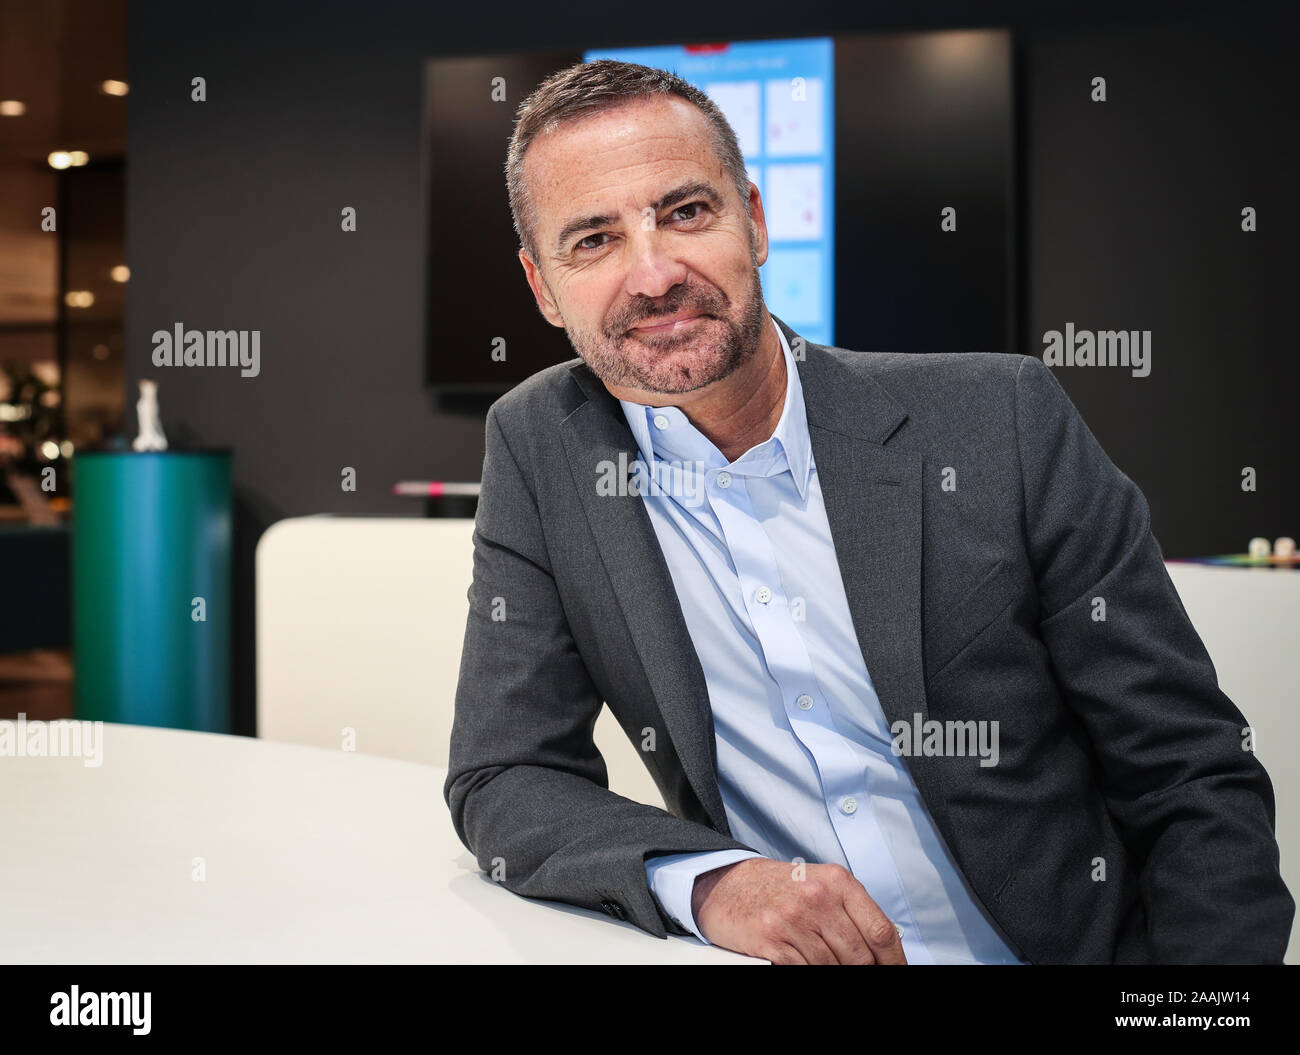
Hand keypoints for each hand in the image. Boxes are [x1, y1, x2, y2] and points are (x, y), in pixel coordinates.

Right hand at [692, 858, 907, 963]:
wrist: (727, 884)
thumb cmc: (778, 888)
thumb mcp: (819, 885)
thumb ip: (850, 911)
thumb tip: (883, 952)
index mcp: (837, 881)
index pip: (881, 930)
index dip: (894, 961)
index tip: (895, 972)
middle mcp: (817, 897)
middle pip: (860, 955)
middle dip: (862, 970)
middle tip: (857, 970)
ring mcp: (794, 918)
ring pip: (833, 967)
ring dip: (832, 971)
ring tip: (824, 963)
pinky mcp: (772, 939)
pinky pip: (804, 971)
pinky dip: (807, 971)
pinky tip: (803, 963)